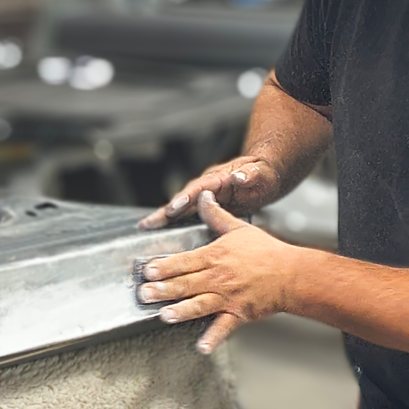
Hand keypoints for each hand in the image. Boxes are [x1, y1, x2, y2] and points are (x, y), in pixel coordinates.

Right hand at [138, 155, 279, 229]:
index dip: (184, 198)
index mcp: (217, 178)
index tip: (173, 208)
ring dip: (163, 219)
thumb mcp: (261, 173)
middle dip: (165, 212)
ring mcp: (203, 197)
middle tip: (147, 224)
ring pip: (180, 209)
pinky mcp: (204, 207)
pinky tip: (160, 235)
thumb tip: (238, 177)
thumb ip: (250, 175)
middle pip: (182, 199)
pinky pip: (186, 216)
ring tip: (145, 229)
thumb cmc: (263, 174)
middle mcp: (205, 187)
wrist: (263, 176)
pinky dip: (172, 224)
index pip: (198, 188)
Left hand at [138, 191, 299, 352]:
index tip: (147, 270)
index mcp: (215, 256)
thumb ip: (215, 215)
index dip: (164, 266)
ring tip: (163, 316)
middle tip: (143, 293)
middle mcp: (218, 277)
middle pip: (186, 283)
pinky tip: (201, 347)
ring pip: (199, 305)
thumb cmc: (266, 252)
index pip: (184, 261)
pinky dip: (213, 338)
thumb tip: (203, 196)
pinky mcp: (238, 313)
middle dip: (163, 289)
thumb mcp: (238, 229)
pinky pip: (223, 327)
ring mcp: (228, 297)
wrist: (292, 274)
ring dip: (181, 311)